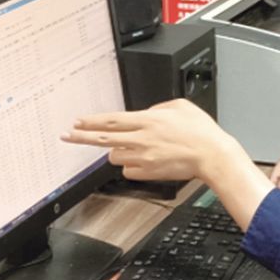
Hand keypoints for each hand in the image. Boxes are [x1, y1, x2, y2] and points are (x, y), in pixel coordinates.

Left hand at [61, 98, 241, 183]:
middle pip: (103, 138)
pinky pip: (129, 170)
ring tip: (134, 148)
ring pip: (115, 156)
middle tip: (67, 136)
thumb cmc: (201, 132)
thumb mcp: (181, 106)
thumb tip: (147, 113)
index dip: (91, 121)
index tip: (77, 122)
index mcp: (148, 120)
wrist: (212, 156)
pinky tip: (146, 161)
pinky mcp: (148, 172)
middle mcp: (142, 139)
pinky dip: (133, 166)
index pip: (111, 120)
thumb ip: (159, 108)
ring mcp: (144, 157)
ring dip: (119, 152)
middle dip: (82, 137)